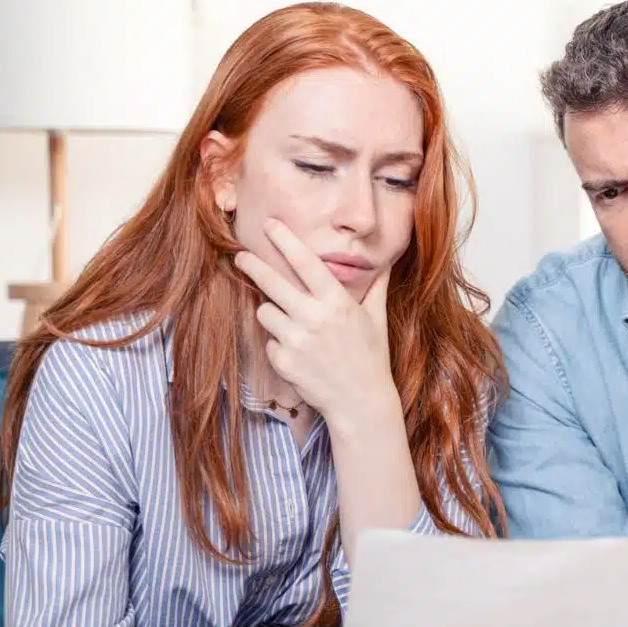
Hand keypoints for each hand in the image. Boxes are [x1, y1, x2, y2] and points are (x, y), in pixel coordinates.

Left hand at [233, 219, 395, 422]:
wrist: (360, 401)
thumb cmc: (371, 357)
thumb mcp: (376, 319)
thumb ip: (376, 287)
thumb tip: (386, 262)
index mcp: (337, 302)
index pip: (306, 263)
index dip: (285, 240)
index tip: (270, 224)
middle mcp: (314, 318)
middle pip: (271, 282)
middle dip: (253, 265)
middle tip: (241, 256)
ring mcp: (296, 341)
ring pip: (265, 312)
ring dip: (273, 314)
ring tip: (294, 326)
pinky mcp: (283, 361)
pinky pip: (269, 341)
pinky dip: (279, 344)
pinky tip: (299, 354)